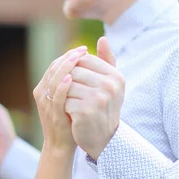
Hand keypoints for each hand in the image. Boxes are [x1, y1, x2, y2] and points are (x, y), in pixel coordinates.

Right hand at [33, 46, 87, 153]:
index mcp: (45, 86)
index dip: (69, 55)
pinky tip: (71, 77)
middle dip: (68, 57)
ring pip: (53, 79)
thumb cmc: (70, 119)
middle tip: (83, 49)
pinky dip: (62, 85)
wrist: (62, 145)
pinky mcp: (51, 112)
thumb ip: (76, 80)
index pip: (56, 64)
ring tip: (78, 57)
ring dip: (66, 66)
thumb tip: (88, 61)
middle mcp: (42, 92)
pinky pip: (55, 96)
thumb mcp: (72, 97)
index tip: (84, 49)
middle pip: (53, 68)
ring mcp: (45, 102)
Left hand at [65, 37, 124, 159]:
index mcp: (116, 76)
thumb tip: (102, 38)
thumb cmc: (104, 108)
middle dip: (67, 81)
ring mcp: (98, 98)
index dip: (74, 68)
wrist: (103, 139)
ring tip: (69, 103)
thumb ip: (106, 61)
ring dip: (64, 94)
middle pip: (74, 70)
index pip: (85, 59)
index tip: (75, 81)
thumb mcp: (110, 84)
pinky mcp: (85, 110)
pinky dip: (63, 106)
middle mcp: (110, 86)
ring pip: (67, 84)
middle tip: (69, 94)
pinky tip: (68, 113)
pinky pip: (64, 100)